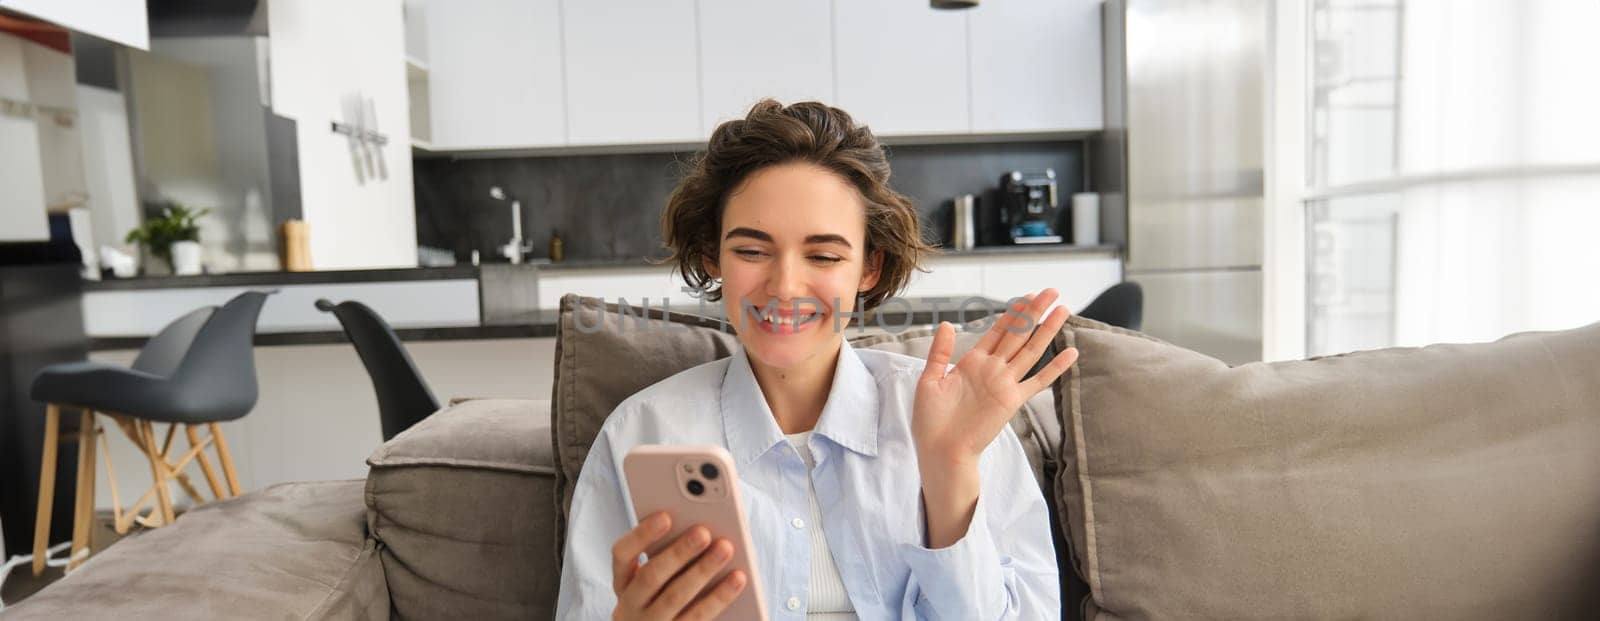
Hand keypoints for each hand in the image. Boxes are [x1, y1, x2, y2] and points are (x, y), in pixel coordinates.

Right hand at [611, 512, 747, 620]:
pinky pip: (698, 617)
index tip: (665, 516)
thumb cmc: (663, 597)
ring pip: (675, 597)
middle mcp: (631, 605)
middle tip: (703, 532)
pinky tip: (738, 578)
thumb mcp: (655, 579)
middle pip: (651, 576)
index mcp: (624, 582)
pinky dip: (720, 596)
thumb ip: (667, 554)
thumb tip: (697, 526)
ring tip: (726, 548)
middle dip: (678, 552)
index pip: (622, 554)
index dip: (642, 534)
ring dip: (702, 570)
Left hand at [914, 288, 1077, 467]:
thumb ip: (940, 352)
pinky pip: (1038, 381)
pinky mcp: (1012, 401)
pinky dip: (1055, 368)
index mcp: (972, 362)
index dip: (1012, 313)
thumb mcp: (929, 381)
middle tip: (1052, 291)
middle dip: (1035, 312)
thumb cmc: (930, 421)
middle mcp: (992, 370)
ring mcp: (1004, 384)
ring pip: (1030, 350)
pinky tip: (1071, 352)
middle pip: (1018, 334)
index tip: (1027, 295)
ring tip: (1063, 309)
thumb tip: (946, 324)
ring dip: (1047, 330)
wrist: (940, 451)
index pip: (997, 331)